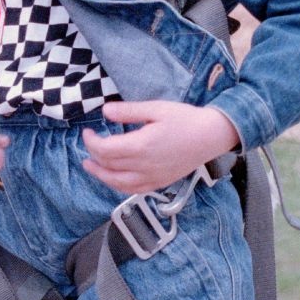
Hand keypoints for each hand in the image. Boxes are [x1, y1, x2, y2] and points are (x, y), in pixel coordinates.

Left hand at [81, 100, 239, 195]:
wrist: (211, 136)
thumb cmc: (185, 119)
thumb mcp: (155, 108)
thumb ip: (128, 111)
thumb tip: (105, 111)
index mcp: (141, 146)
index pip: (105, 150)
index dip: (91, 142)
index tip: (88, 132)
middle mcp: (145, 166)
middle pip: (108, 166)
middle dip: (94, 155)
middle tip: (89, 142)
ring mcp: (152, 177)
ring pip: (118, 183)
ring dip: (101, 175)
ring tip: (90, 166)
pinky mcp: (160, 182)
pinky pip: (134, 190)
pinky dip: (118, 186)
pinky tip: (113, 179)